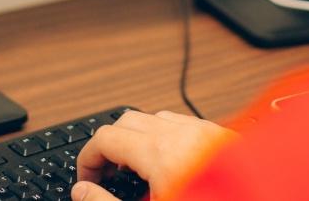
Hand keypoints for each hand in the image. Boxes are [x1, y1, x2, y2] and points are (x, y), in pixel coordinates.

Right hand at [73, 109, 237, 199]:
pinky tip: (171, 165)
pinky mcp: (225, 137)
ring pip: (158, 118)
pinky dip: (168, 137)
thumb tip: (83, 190)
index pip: (106, 138)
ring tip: (138, 172)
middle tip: (109, 176)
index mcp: (162, 154)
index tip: (87, 180)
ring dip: (140, 138)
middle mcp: (185, 134)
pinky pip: (185, 124)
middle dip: (112, 145)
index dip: (88, 159)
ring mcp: (208, 132)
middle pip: (128, 120)